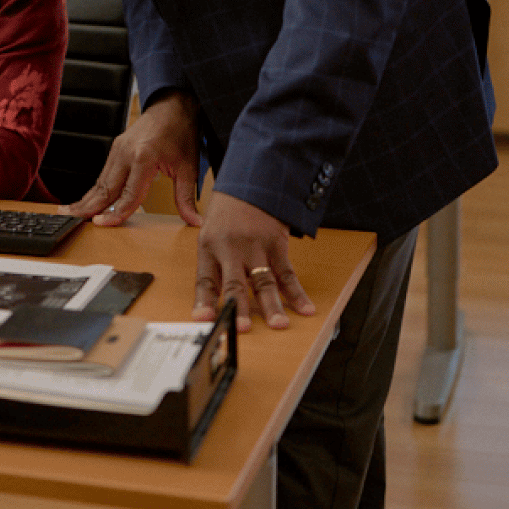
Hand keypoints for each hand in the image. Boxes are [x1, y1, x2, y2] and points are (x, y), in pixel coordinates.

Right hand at [62, 92, 201, 225]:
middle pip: (105, 188)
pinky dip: (95, 188)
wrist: (174, 106)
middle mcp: (126, 153)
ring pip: (100, 180)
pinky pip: (104, 172)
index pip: (127, 195)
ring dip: (87, 198)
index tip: (101, 225)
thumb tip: (195, 222)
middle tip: (70, 219)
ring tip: (71, 211)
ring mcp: (118, 149)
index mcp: (144, 158)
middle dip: (88, 206)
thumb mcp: (188, 168)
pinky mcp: (116, 148)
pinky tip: (88, 199)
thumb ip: (186, 198)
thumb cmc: (181, 134)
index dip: (115, 213)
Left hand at [192, 192, 315, 332]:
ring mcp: (255, 246)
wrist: (250, 179)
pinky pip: (287, 272)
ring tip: (278, 325)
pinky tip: (305, 308)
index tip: (204, 319)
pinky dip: (297, 292)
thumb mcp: (210, 232)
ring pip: (264, 281)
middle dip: (240, 307)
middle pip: (235, 282)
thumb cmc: (227, 209)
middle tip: (242, 328)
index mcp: (209, 246)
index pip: (205, 279)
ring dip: (272, 305)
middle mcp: (231, 248)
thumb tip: (216, 299)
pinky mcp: (276, 243)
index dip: (204, 300)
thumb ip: (215, 264)